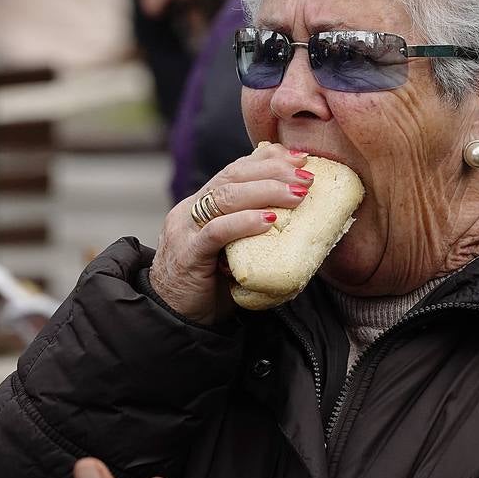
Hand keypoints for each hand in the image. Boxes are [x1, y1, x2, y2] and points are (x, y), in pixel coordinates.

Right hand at [149, 144, 312, 323]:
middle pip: (233, 175)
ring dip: (267, 191)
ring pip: (225, 197)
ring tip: (297, 195)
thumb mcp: (234, 251)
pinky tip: (269, 220)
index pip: (235, 169)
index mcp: (200, 204)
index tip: (300, 158)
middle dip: (274, 171)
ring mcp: (185, 230)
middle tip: (307, 177)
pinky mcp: (187, 253)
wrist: (171, 319)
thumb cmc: (209, 287)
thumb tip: (298, 220)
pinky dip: (244, 222)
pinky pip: (216, 231)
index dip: (268, 160)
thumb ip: (254, 231)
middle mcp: (190, 210)